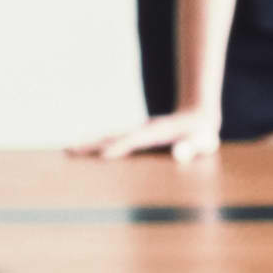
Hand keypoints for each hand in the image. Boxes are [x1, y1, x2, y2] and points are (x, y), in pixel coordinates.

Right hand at [79, 104, 222, 161]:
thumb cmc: (202, 134)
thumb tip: (179, 155)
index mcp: (157, 133)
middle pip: (112, 135)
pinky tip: (86, 150)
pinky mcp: (135, 136)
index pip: (135, 141)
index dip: (121, 148)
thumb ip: (193, 148)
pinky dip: (97, 144)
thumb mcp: (203, 141)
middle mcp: (142, 130)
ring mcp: (137, 132)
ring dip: (89, 143)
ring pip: (109, 136)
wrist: (198, 116)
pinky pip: (113, 140)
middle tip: (69, 149)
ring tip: (69, 149)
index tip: (103, 156)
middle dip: (91, 143)